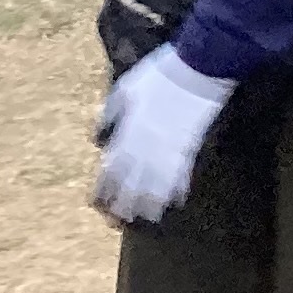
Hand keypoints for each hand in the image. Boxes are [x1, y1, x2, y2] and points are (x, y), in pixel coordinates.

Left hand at [90, 46, 236, 225]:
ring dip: (148, 205)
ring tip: (145, 218)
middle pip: (130, 186)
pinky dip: (176, 191)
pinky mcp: (189, 151)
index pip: (110, 170)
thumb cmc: (157, 77)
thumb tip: (100, 136)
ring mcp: (168, 152)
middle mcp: (144, 149)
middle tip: (117, 221)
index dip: (102, 189)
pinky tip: (175, 202)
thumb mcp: (124, 90)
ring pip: (155, 188)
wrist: (195, 71)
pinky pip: (181, 177)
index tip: (97, 204)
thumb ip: (110, 114)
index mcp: (126, 135)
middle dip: (122, 205)